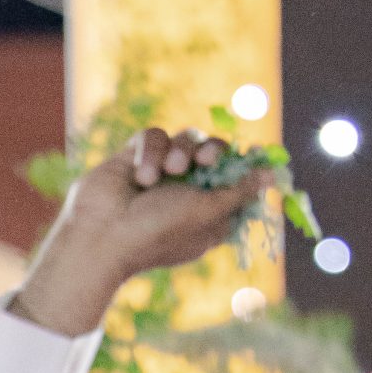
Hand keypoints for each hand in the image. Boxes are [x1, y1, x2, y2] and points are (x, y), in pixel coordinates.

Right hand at [13, 127, 269, 338]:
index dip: (244, 167)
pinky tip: (141, 176)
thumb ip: (239, 191)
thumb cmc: (155, 232)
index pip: (235, 180)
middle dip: (213, 151)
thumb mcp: (207, 213)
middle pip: (214, 152)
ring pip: (185, 139)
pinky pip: (154, 136)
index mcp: (206, 213)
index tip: (252, 156)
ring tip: (163, 173)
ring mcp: (160, 174)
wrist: (101, 236)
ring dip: (178, 152)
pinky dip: (150, 152)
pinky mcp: (135, 158)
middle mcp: (184, 192)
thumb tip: (271, 175)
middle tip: (206, 160)